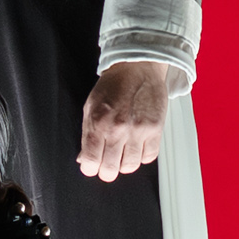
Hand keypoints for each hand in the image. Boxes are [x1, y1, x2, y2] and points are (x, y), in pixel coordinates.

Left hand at [78, 59, 171, 182]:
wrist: (137, 68)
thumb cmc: (114, 85)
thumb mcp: (91, 107)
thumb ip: (87, 134)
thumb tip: (84, 158)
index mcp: (98, 124)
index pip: (90, 163)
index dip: (90, 168)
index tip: (93, 166)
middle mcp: (117, 130)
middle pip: (110, 170)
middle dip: (107, 170)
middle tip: (108, 163)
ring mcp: (138, 131)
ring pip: (130, 167)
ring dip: (125, 163)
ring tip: (123, 153)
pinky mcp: (155, 129)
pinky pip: (149, 157)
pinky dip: (142, 155)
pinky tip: (137, 146)